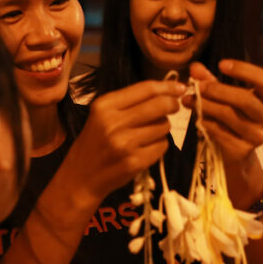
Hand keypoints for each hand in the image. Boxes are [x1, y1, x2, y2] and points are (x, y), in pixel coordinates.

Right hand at [65, 79, 184, 201]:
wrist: (81, 177)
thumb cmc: (95, 141)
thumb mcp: (103, 115)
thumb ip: (131, 101)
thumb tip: (169, 90)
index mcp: (105, 105)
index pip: (145, 89)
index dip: (168, 86)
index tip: (181, 88)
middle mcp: (114, 122)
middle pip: (160, 105)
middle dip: (173, 104)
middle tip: (174, 107)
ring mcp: (125, 144)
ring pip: (163, 126)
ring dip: (163, 127)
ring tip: (150, 133)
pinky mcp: (135, 162)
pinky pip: (162, 146)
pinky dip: (159, 146)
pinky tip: (146, 148)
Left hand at [187, 60, 262, 206]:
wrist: (237, 153)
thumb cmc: (233, 117)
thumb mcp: (224, 97)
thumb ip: (211, 80)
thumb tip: (194, 66)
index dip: (244, 70)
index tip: (221, 64)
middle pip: (246, 99)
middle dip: (219, 90)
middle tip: (198, 86)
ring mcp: (258, 136)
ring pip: (230, 116)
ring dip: (206, 105)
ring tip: (189, 100)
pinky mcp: (244, 149)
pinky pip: (220, 131)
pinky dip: (205, 122)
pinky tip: (196, 116)